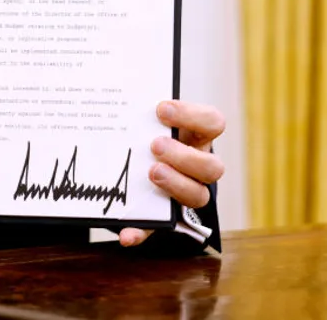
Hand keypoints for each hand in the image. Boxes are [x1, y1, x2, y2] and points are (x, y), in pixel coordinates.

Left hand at [120, 100, 224, 246]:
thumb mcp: (148, 121)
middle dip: (184, 156)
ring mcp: (186, 191)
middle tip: (155, 145)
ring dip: (176, 185)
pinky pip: (157, 229)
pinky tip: (126, 233)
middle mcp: (198, 166)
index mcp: (196, 136)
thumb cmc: (146, 134)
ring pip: (198, 197)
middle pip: (212, 167)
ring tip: (151, 173)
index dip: (192, 116)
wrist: (139, 162)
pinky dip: (141, 232)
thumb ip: (139, 114)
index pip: (213, 123)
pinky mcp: (164, 217)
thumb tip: (113, 94)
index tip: (161, 109)